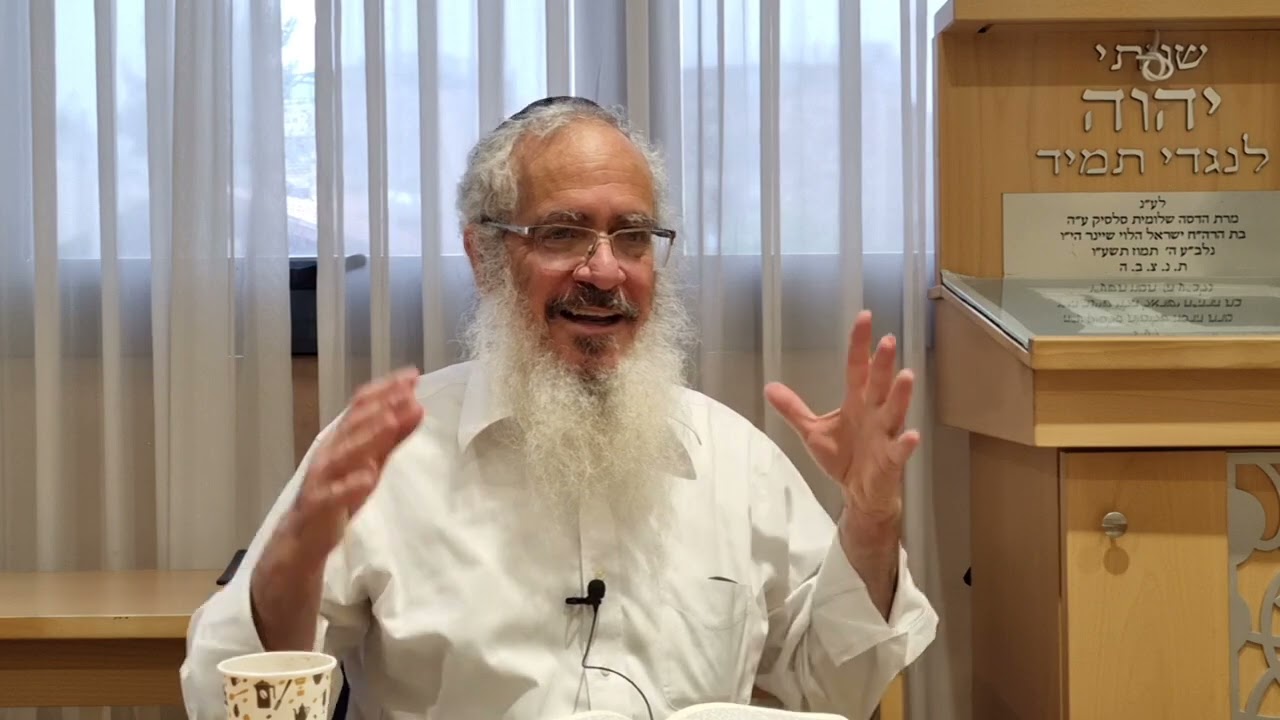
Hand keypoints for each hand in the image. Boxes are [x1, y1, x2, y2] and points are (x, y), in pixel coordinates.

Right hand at [286, 367, 423, 563]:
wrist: (302, 539)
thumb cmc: (340, 495)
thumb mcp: (372, 464)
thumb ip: (393, 438)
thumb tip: (417, 408)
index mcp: (342, 439)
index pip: (362, 407)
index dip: (386, 390)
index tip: (413, 376)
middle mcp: (330, 452)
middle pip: (353, 425)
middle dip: (381, 407)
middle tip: (408, 393)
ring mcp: (321, 479)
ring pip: (343, 454)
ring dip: (367, 437)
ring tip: (390, 422)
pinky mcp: (317, 507)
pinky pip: (332, 495)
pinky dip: (349, 485)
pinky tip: (368, 477)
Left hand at [765, 311, 919, 526]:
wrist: (860, 492)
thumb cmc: (842, 457)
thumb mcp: (812, 431)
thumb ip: (794, 409)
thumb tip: (769, 386)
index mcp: (856, 402)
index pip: (857, 367)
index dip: (860, 344)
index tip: (864, 317)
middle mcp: (874, 413)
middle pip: (878, 383)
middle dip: (883, 363)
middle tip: (888, 340)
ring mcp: (885, 435)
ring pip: (894, 410)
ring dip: (900, 395)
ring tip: (905, 375)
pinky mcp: (891, 459)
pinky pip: (900, 450)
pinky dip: (905, 443)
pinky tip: (911, 435)